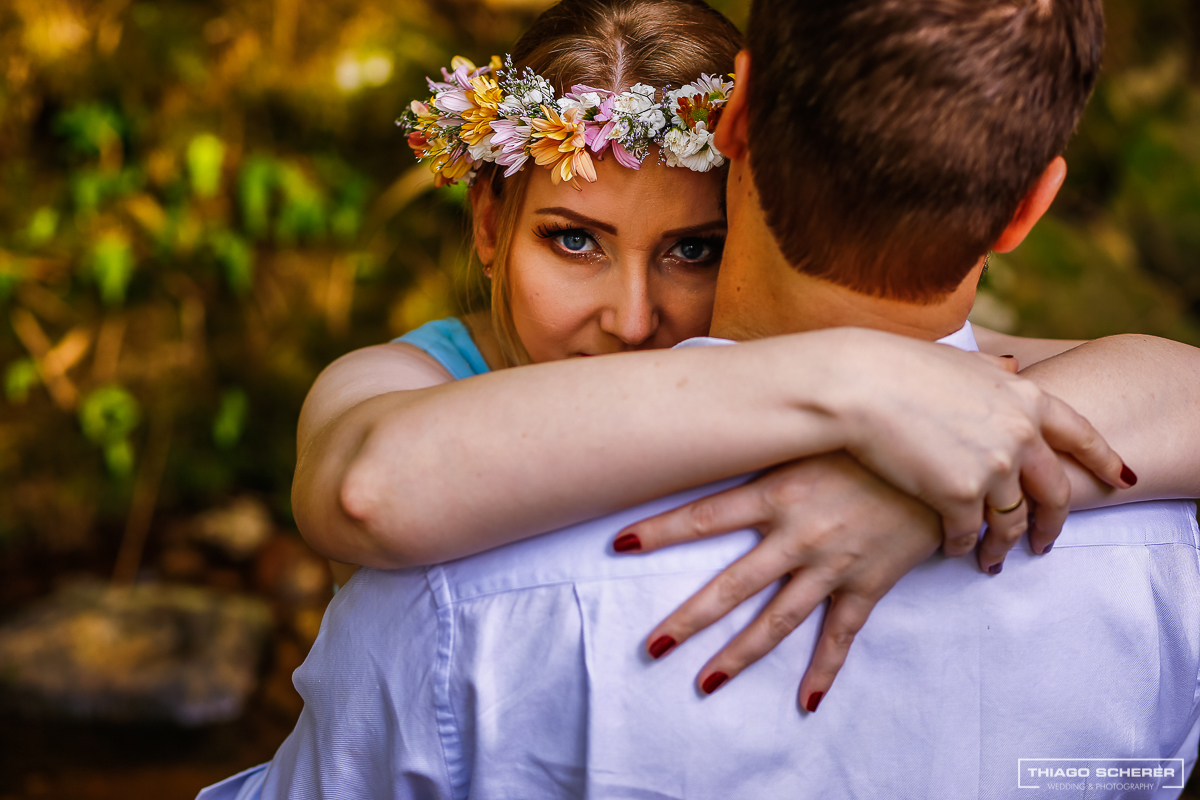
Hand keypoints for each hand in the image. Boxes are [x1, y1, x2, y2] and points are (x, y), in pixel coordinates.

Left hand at [616, 452, 940, 709]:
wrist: (947, 456)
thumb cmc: (876, 432)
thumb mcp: (820, 427)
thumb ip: (775, 432)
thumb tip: (731, 406)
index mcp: (780, 490)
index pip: (705, 515)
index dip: (661, 531)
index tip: (620, 543)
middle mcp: (798, 534)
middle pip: (731, 586)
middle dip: (689, 618)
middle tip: (652, 645)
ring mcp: (832, 564)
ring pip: (776, 620)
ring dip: (738, 656)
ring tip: (704, 683)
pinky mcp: (868, 584)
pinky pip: (841, 636)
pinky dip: (824, 671)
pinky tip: (806, 702)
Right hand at [824, 329, 1133, 569]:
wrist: (857, 384)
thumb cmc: (896, 365)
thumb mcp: (960, 359)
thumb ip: (992, 368)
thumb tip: (1009, 365)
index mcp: (1025, 397)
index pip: (1082, 434)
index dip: (1105, 460)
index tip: (1121, 479)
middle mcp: (1021, 434)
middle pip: (1055, 491)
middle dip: (1053, 523)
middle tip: (1045, 543)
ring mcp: (993, 467)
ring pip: (1012, 521)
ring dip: (1003, 545)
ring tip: (992, 560)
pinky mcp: (959, 495)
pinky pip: (968, 533)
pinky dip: (962, 545)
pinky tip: (953, 549)